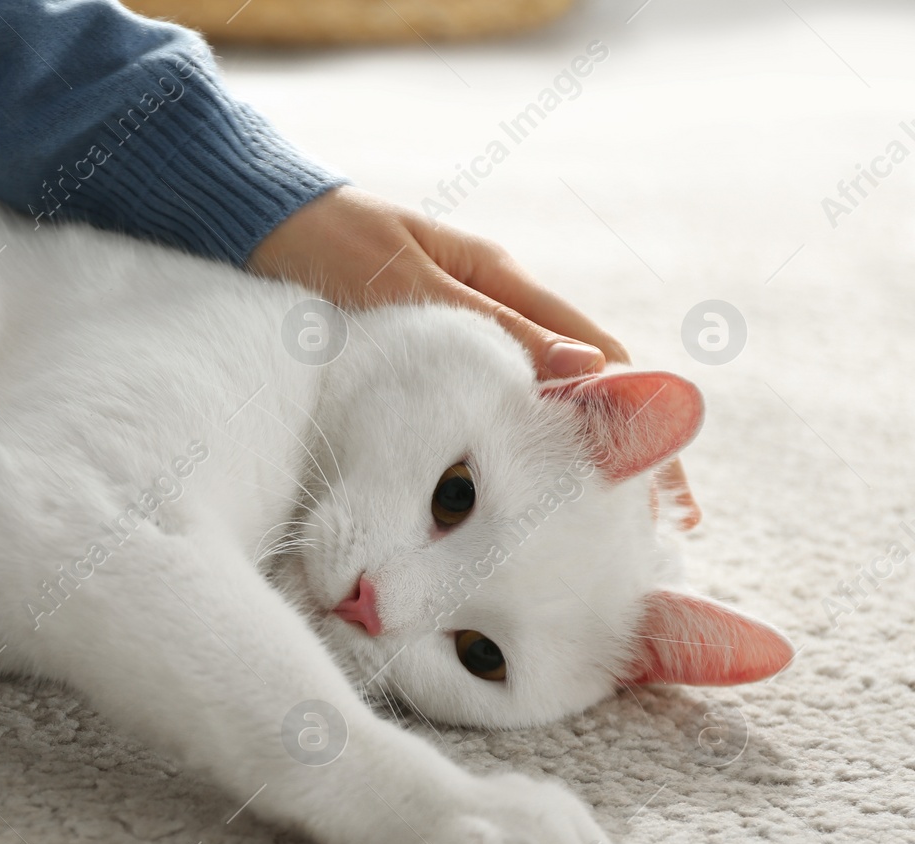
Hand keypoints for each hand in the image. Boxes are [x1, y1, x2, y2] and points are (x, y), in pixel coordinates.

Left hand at [248, 185, 696, 524]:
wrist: (261, 224)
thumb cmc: (331, 242)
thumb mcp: (406, 282)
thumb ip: (489, 326)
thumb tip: (585, 371)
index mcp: (502, 282)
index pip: (598, 357)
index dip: (639, 419)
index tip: (667, 482)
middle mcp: (494, 313)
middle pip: (578, 391)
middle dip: (620, 457)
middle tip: (661, 529)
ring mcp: (460, 341)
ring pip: (530, 411)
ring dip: (565, 465)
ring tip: (600, 534)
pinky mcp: (422, 366)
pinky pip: (477, 418)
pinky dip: (503, 459)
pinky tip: (512, 508)